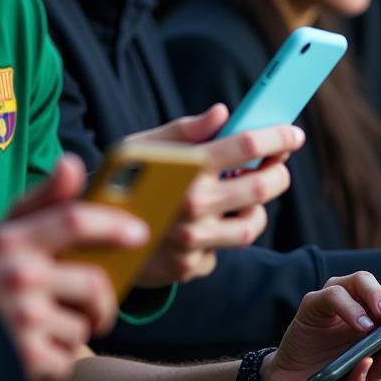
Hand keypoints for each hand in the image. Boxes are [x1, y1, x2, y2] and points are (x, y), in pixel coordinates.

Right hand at [0, 155, 147, 380]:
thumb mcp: (1, 238)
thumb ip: (42, 203)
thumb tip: (73, 162)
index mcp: (12, 242)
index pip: (72, 220)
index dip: (112, 225)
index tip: (139, 232)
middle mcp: (19, 277)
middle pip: (93, 284)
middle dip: (103, 302)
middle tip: (99, 310)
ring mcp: (22, 320)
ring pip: (82, 327)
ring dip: (73, 335)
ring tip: (43, 333)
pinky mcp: (24, 360)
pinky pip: (68, 361)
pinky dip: (57, 364)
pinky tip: (33, 357)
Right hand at [127, 104, 304, 284]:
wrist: (86, 238)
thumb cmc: (120, 180)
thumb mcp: (143, 145)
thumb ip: (187, 129)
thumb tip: (223, 113)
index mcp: (185, 168)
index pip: (247, 145)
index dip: (278, 137)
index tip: (294, 134)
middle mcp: (193, 205)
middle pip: (262, 187)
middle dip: (278, 172)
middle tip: (278, 165)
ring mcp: (193, 241)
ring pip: (251, 225)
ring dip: (255, 208)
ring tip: (244, 194)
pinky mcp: (190, 267)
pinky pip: (223, 249)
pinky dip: (222, 234)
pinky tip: (207, 222)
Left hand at [258, 272, 380, 380]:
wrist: (279, 374)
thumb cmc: (303, 337)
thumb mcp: (312, 306)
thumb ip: (334, 298)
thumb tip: (366, 319)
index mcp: (364, 326)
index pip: (379, 307)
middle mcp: (367, 354)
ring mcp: (358, 380)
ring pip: (378, 372)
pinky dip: (358, 379)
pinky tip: (362, 363)